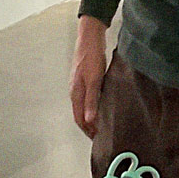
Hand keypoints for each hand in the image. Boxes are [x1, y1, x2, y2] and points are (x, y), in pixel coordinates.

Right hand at [70, 16, 108, 138]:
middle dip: (89, 127)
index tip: (97, 140)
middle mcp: (75, 91)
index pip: (79, 119)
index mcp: (76, 93)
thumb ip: (91, 101)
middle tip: (101, 136)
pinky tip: (102, 107)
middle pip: (80, 114)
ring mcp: (79, 85)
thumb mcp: (94, 80)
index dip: (87, 131)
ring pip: (84, 107)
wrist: (90, 37)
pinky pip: (88, 98)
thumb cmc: (91, 57)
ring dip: (91, 117)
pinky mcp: (85, 79)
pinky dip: (93, 107)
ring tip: (103, 125)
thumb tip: (89, 120)